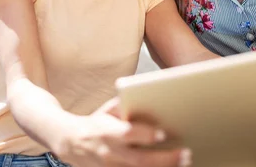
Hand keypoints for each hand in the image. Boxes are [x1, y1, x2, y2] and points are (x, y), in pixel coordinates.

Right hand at [54, 98, 191, 166]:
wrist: (69, 141)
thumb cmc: (96, 123)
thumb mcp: (108, 110)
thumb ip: (126, 105)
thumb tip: (150, 95)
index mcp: (107, 131)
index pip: (128, 134)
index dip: (145, 135)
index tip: (164, 134)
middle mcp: (108, 153)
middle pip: (139, 160)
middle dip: (165, 159)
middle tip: (186, 153)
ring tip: (184, 163)